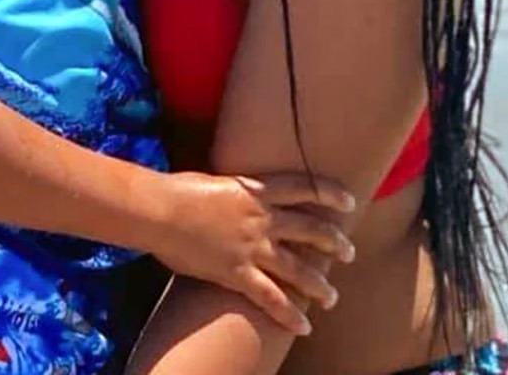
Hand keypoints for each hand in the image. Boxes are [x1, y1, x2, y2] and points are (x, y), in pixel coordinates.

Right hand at [148, 171, 357, 334]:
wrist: (158, 210)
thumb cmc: (177, 191)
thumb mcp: (214, 180)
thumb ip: (235, 190)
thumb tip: (238, 194)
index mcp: (256, 190)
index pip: (303, 188)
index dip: (330, 194)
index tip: (349, 201)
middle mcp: (262, 217)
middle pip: (311, 230)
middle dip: (334, 243)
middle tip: (349, 252)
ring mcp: (252, 246)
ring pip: (298, 269)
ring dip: (319, 285)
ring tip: (331, 297)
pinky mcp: (237, 273)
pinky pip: (271, 299)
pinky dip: (289, 315)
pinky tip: (304, 327)